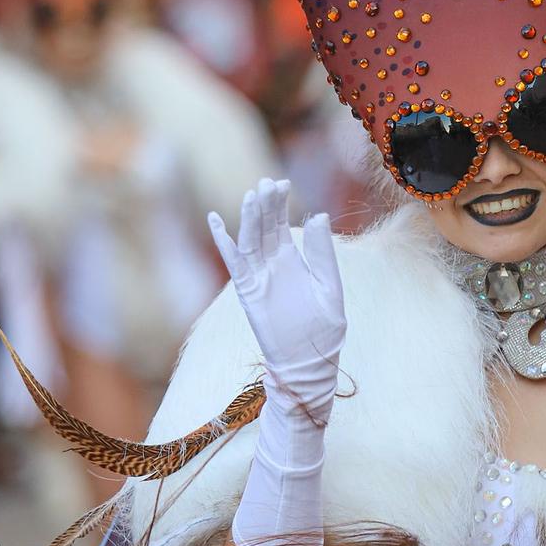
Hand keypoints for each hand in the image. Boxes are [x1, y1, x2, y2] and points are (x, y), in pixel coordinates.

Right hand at [209, 178, 344, 423]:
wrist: (309, 365)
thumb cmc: (324, 331)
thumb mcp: (330, 288)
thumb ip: (323, 255)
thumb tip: (319, 215)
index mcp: (294, 262)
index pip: (282, 225)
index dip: (280, 204)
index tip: (281, 182)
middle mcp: (273, 266)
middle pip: (264, 227)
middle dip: (264, 205)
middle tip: (266, 181)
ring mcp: (259, 278)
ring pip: (250, 241)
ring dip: (248, 218)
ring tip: (250, 195)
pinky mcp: (248, 292)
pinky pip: (234, 264)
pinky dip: (224, 243)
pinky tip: (215, 221)